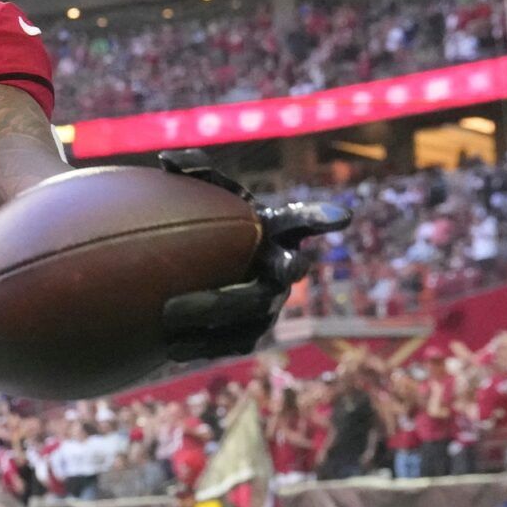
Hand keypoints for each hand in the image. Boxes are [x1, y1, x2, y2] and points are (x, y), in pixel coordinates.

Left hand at [157, 151, 349, 363]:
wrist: (217, 268)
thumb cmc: (220, 222)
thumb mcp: (213, 194)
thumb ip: (196, 172)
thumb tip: (166, 160)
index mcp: (279, 231)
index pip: (305, 219)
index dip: (322, 217)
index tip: (340, 216)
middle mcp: (284, 270)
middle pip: (280, 276)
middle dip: (251, 275)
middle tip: (211, 279)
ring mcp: (271, 304)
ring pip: (253, 313)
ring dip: (213, 314)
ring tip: (168, 316)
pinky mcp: (253, 332)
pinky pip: (235, 342)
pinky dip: (205, 344)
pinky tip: (170, 346)